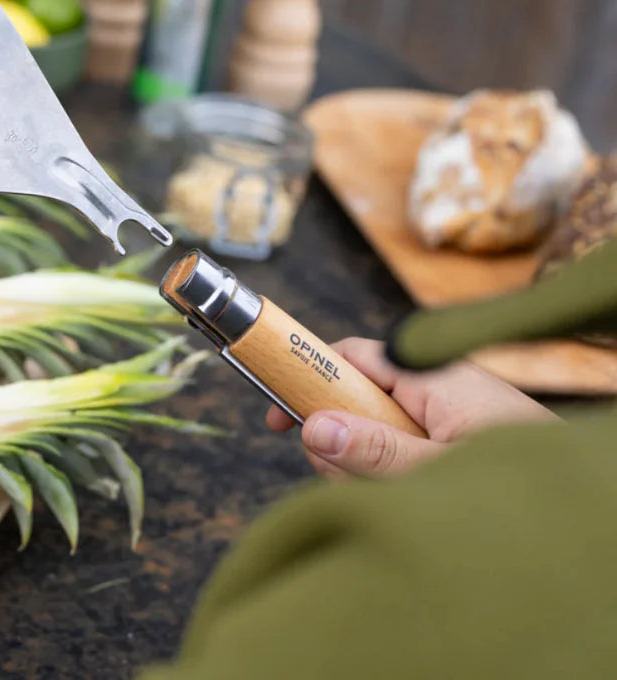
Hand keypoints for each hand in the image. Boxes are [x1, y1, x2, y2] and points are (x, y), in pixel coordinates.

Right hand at [266, 337, 556, 478]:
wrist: (594, 508)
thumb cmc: (522, 481)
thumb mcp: (437, 472)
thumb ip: (374, 452)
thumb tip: (310, 427)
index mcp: (430, 376)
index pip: (351, 356)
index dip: (307, 379)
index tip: (277, 417)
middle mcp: (436, 387)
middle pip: (356, 400)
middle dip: (343, 443)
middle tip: (351, 480)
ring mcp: (448, 414)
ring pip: (377, 432)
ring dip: (370, 469)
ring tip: (397, 498)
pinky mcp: (458, 439)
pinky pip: (405, 449)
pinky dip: (396, 476)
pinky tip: (411, 501)